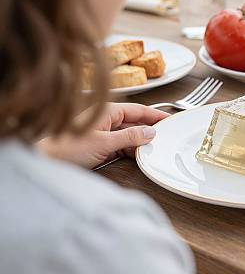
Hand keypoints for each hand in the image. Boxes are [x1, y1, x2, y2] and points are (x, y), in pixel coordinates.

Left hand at [39, 102, 168, 168]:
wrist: (45, 163)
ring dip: (141, 141)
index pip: (139, 110)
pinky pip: (121, 144)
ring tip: (156, 148)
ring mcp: (103, 132)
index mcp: (108, 111)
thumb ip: (130, 137)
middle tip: (168, 136)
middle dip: (151, 129)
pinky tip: (140, 156)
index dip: (156, 114)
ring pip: (129, 134)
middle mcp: (107, 119)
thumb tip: (151, 133)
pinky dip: (131, 149)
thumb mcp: (104, 143)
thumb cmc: (67, 149)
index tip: (171, 119)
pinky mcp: (99, 145)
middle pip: (135, 121)